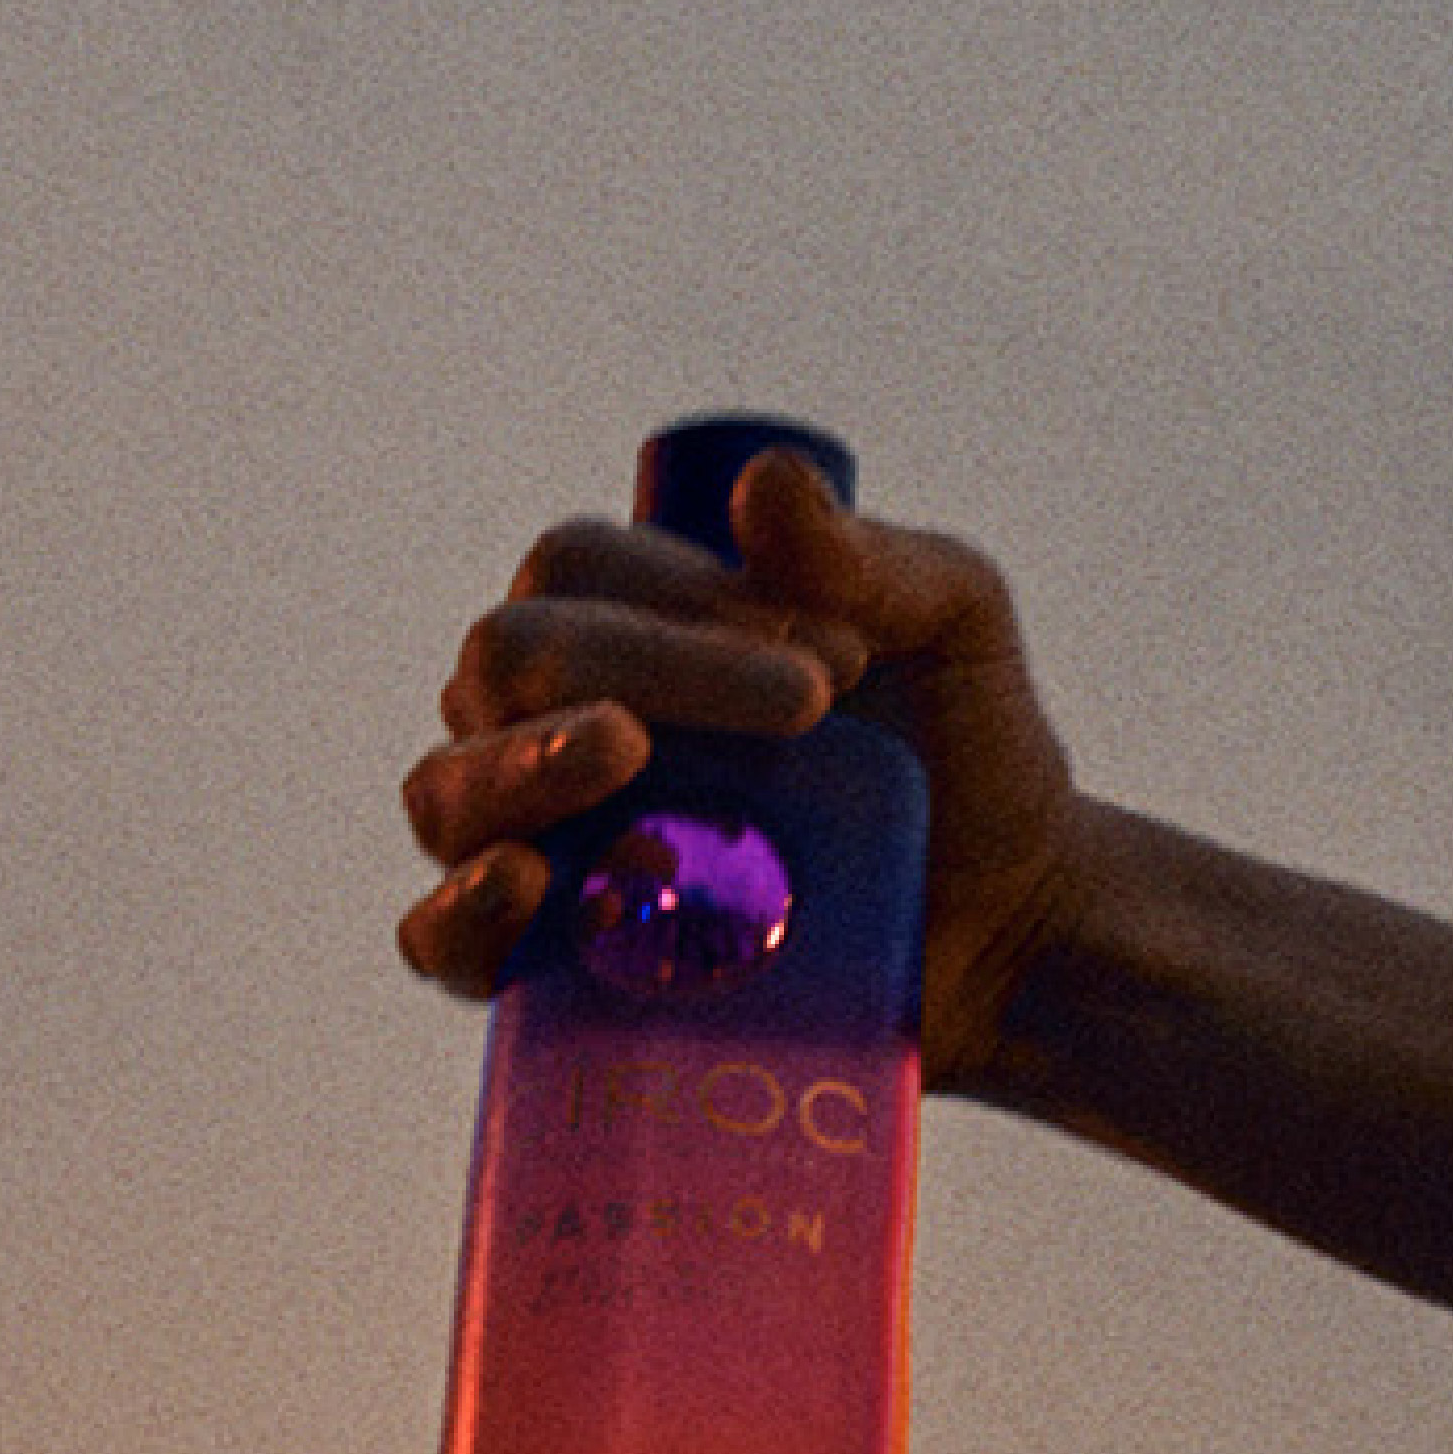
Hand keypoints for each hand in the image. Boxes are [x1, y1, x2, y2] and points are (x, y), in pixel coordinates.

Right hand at [397, 449, 1092, 1083]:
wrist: (1012, 921)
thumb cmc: (968, 755)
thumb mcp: (953, 632)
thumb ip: (875, 560)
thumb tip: (768, 484)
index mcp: (628, 623)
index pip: (580, 573)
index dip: (689, 602)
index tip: (845, 664)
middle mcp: (555, 722)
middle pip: (508, 662)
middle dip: (642, 665)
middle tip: (804, 709)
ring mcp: (543, 843)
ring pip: (450, 789)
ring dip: (526, 766)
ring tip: (627, 755)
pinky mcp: (554, 970)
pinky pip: (440, 943)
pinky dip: (463, 914)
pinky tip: (526, 884)